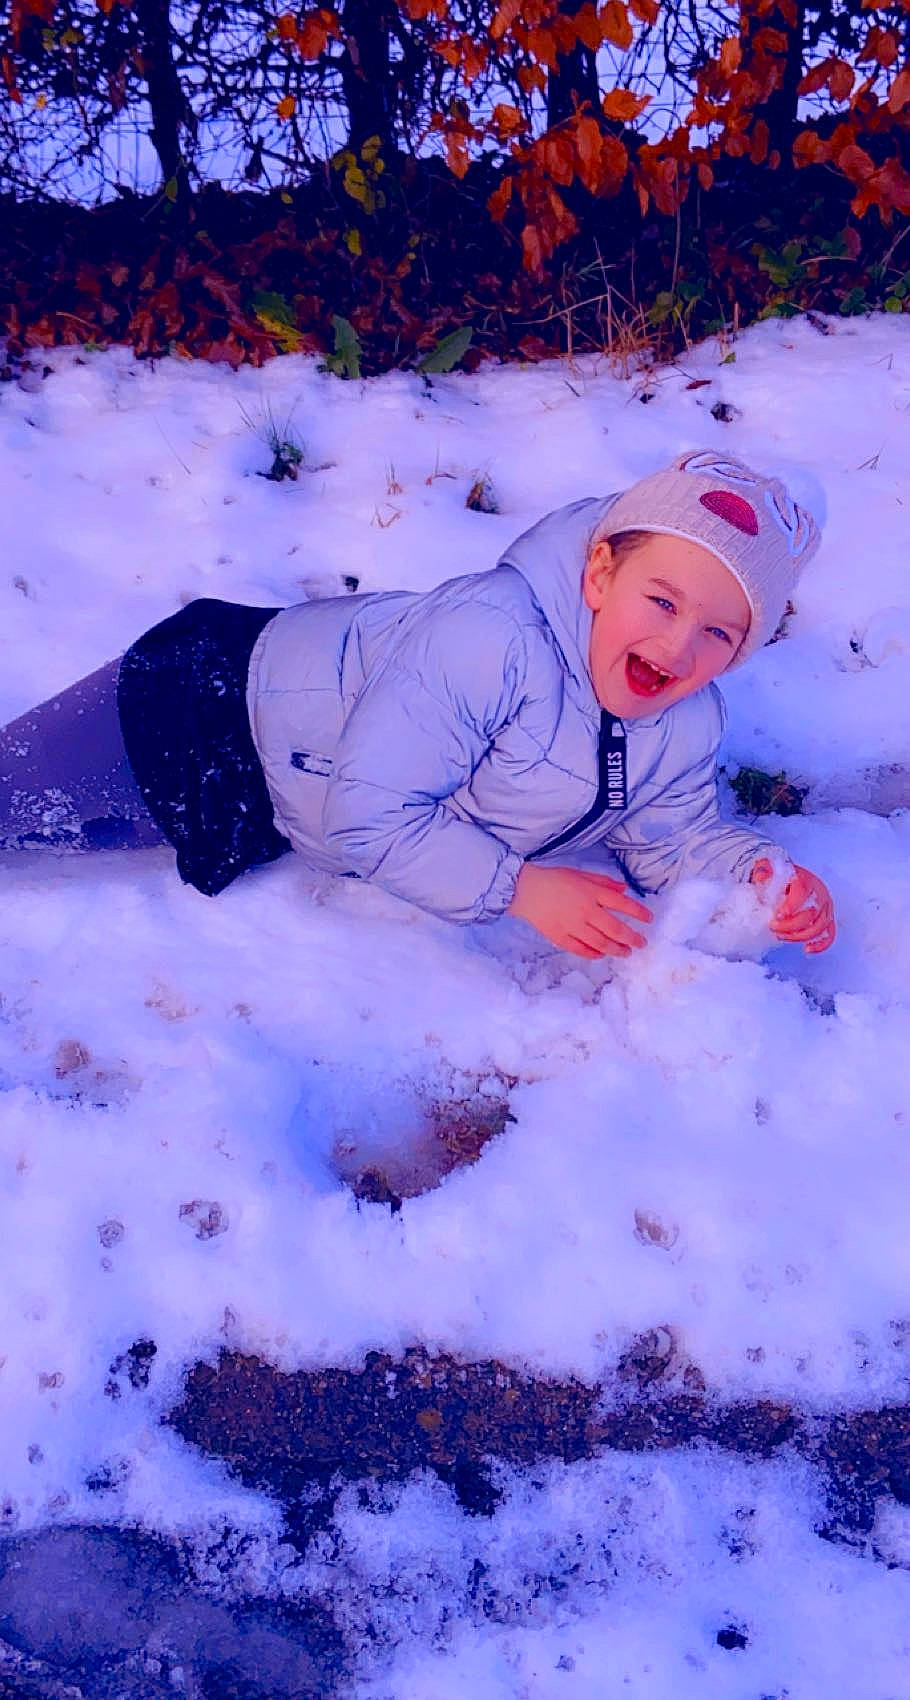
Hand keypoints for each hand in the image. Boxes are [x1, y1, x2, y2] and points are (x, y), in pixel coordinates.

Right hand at [507, 863, 652, 959]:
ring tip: (626, 952)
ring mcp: (572, 925)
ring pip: (600, 943)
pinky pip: (581, 950)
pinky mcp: (559, 937)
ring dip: (616, 949)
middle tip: (641, 943)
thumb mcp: (581, 874)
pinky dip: (593, 954)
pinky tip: (602, 955)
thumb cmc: (553, 879)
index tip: (649, 919)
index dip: (638, 912)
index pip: (622, 903)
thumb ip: (603, 882)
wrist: (524, 889)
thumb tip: (624, 889)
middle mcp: (584, 910)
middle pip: (615, 928)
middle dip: (632, 938)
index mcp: (591, 892)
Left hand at [750, 859, 835, 954]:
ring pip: (820, 926)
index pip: (803, 891)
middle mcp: (820, 893)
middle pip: (811, 914)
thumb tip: (761, 879)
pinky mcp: (827, 919)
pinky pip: (829, 934)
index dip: (791, 905)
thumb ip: (764, 873)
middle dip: (790, 925)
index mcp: (806, 879)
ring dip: (799, 936)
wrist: (790, 879)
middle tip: (773, 927)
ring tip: (781, 936)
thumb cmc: (781, 877)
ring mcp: (825, 907)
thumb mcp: (768, 870)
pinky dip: (820, 944)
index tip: (777, 915)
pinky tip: (808, 949)